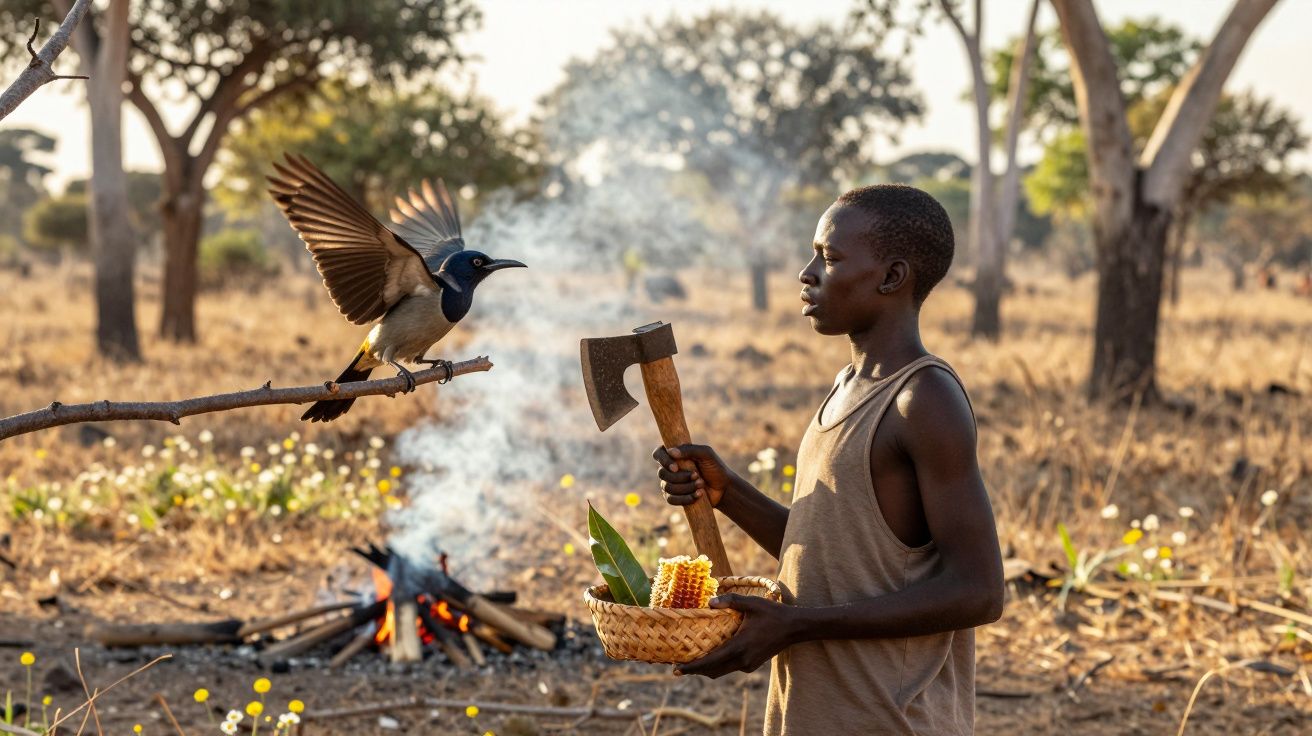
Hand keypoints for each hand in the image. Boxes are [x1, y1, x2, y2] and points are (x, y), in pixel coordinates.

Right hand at [652, 444, 736, 507]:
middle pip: (662, 473)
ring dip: (686, 487)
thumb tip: (671, 452)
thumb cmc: (715, 468)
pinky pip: (671, 500)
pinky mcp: (675, 497)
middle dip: (681, 477)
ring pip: (667, 488)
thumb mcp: (706, 454)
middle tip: (697, 475)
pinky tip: (698, 495)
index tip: (675, 467)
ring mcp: (670, 484)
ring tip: (701, 485)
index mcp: (675, 455)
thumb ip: (690, 449)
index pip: (658, 454)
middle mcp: (670, 469)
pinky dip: (685, 498)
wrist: (724, 488)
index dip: (663, 460)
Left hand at [674, 594, 797, 677]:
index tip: (676, 669)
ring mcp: (748, 665)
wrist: (794, 628)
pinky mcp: (752, 665)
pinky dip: (719, 665)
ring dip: (706, 669)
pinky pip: (730, 667)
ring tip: (691, 662)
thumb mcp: (751, 603)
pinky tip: (712, 655)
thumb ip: (730, 601)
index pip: (710, 662)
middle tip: (677, 667)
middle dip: (695, 670)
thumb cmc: (773, 613)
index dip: (692, 667)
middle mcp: (742, 660)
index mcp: (739, 647)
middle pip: (712, 671)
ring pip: (721, 671)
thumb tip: (709, 602)